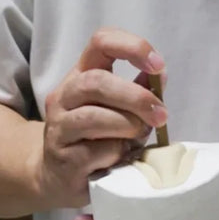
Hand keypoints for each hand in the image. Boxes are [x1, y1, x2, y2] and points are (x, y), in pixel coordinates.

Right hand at [39, 28, 167, 207]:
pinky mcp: (63, 159)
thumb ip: (139, 91)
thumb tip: (160, 76)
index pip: (100, 42)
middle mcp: (64, 96)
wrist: (58, 177)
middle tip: (160, 115)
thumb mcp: (120, 111)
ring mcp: (58, 128)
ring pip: (93, 116)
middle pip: (96, 82)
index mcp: (81, 75)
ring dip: (127, 125)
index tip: (158, 66)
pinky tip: (121, 158)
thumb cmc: (97, 140)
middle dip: (135, 97)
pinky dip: (116, 153)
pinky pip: (94, 151)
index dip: (132, 47)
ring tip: (140, 136)